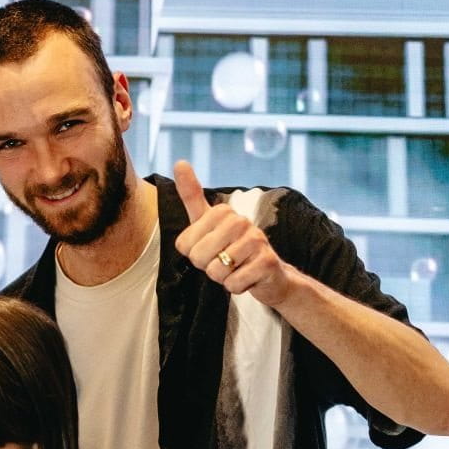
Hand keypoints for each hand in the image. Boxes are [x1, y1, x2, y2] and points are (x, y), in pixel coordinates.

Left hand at [173, 160, 295, 305]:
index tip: (210, 248)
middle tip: (224, 261)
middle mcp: (240, 221)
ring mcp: (256, 240)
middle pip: (199, 257)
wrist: (269, 273)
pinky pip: (234, 284)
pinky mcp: (267, 262)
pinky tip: (248, 277)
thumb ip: (191, 195)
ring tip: (237, 268)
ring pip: (216, 272)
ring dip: (223, 278)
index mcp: (222, 212)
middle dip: (208, 267)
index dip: (193, 254)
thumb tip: (179, 161)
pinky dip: (237, 287)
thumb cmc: (232, 247)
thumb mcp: (207, 222)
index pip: (184, 244)